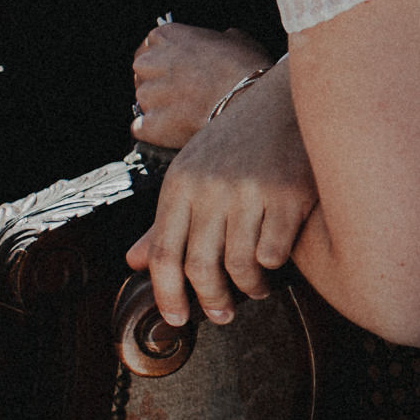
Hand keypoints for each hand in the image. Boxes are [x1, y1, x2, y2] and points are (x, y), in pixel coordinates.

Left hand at [126, 57, 307, 325]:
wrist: (287, 101)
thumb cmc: (237, 143)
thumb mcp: (193, 172)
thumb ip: (167, 220)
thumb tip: (132, 263)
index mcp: (180, 183)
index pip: (163, 253)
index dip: (167, 294)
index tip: (177, 318)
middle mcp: (210, 187)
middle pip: (200, 266)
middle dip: (212, 301)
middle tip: (223, 316)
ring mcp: (250, 191)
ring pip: (240, 265)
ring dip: (249, 287)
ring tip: (256, 288)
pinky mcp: (288, 195)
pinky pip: (274, 252)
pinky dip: (274, 265)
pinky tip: (276, 261)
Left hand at [130, 22, 270, 151]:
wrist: (246, 101)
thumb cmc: (243, 68)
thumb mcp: (235, 38)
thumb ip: (215, 40)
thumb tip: (220, 45)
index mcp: (165, 36)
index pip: (152, 45)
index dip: (167, 58)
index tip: (179, 67)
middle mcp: (149, 63)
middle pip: (144, 72)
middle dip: (160, 81)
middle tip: (184, 90)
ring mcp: (147, 95)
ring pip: (144, 101)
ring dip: (160, 106)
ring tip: (186, 112)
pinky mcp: (150, 124)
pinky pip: (143, 128)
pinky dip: (156, 130)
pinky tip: (174, 129)